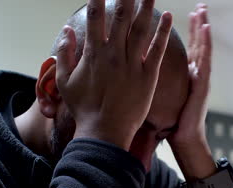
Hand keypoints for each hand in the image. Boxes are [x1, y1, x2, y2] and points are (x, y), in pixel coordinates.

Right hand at [56, 0, 172, 150]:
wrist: (104, 131)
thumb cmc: (84, 107)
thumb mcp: (65, 81)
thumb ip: (64, 53)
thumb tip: (67, 30)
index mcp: (94, 53)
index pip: (96, 16)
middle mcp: (114, 53)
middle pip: (122, 16)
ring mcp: (132, 64)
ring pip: (141, 28)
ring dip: (146, 6)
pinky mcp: (148, 75)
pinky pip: (157, 49)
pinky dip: (162, 32)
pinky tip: (168, 16)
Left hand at [168, 4, 211, 151]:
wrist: (183, 136)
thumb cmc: (172, 119)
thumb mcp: (165, 94)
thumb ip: (159, 79)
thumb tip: (140, 67)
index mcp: (187, 74)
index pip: (187, 47)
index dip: (187, 30)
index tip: (186, 12)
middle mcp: (196, 73)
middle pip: (198, 43)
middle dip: (199, 23)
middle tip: (200, 5)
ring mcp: (201, 77)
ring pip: (203, 47)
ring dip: (203, 28)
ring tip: (202, 11)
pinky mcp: (203, 84)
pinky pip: (205, 60)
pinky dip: (206, 44)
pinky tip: (206, 30)